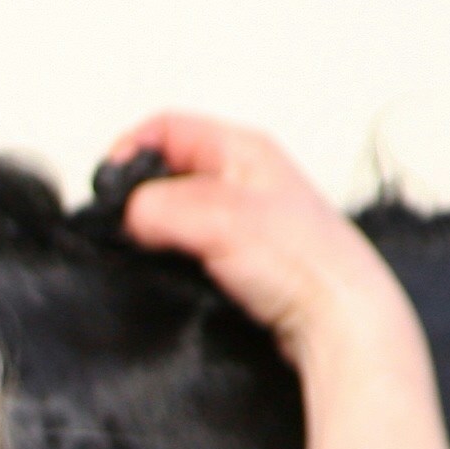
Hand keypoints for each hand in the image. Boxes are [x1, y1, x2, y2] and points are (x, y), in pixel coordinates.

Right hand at [102, 113, 412, 372]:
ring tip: (152, 252)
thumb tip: (127, 213)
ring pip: (178, 209)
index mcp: (244, 150)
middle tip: (126, 225)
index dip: (131, 150)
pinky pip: (191, 243)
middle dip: (140, 194)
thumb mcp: (221, 220)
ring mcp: (243, 216)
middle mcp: (243, 177)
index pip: (167, 128)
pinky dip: (173, 254)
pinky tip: (174, 272)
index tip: (109, 188)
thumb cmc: (306, 265)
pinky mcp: (241, 255)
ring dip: (157, 229)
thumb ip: (163, 207)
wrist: (340, 319)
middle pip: (168, 168)